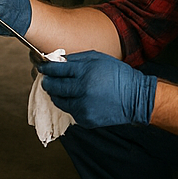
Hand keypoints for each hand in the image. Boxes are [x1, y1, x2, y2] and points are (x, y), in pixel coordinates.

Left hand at [37, 51, 156, 126]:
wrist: (135, 98)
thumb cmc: (118, 75)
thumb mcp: (99, 58)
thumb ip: (77, 59)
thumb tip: (59, 61)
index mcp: (85, 72)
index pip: (57, 70)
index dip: (46, 68)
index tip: (42, 67)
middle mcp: (82, 90)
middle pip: (54, 87)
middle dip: (47, 82)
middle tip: (47, 79)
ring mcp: (83, 107)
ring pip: (59, 101)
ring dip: (56, 95)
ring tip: (60, 90)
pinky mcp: (85, 119)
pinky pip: (71, 111)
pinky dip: (70, 105)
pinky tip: (77, 99)